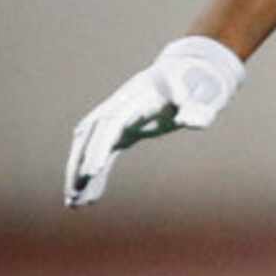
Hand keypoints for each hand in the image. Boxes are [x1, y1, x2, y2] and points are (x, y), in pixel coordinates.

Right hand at [63, 37, 246, 207]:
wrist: (187, 73)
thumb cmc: (196, 85)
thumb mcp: (202, 94)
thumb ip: (198, 109)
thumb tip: (190, 122)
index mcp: (136, 99)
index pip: (110, 123)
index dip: (99, 146)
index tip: (93, 170)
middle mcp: (119, 108)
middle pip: (90, 136)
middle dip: (79, 164)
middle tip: (74, 193)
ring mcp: (118, 119)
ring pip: (89, 147)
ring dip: (79, 174)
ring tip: (74, 203)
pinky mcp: (122, 131)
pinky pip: (104, 154)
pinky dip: (96, 175)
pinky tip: (90, 198)